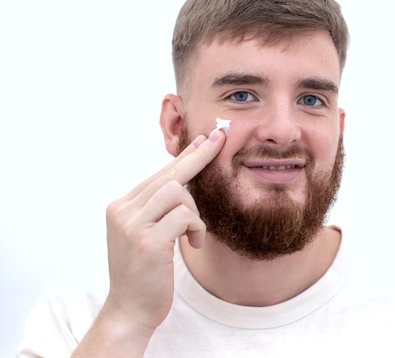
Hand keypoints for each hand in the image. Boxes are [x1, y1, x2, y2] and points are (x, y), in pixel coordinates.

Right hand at [102, 130, 224, 333]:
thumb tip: (182, 181)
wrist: (130, 311)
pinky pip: (184, 216)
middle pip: (168, 174)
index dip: (184, 156)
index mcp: (121, 206)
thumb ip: (157, 209)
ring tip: (193, 235)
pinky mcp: (147, 241)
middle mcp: (122, 210)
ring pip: (177, 192)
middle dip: (198, 156)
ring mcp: (132, 225)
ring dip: (195, 212)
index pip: (158, 174)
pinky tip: (193, 244)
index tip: (203, 139)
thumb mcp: (146, 234)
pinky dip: (196, 227)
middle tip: (220, 137)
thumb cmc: (145, 273)